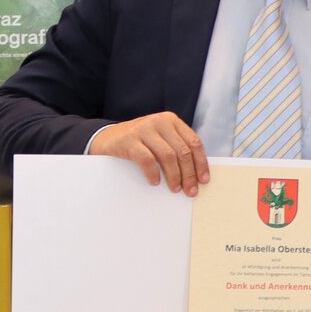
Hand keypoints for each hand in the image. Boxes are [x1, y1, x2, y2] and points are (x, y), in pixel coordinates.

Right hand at [88, 112, 208, 194]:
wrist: (107, 138)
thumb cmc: (139, 142)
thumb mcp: (160, 139)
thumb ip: (176, 147)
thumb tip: (196, 173)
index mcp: (172, 121)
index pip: (194, 143)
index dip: (201, 163)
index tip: (203, 180)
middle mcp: (160, 122)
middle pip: (183, 151)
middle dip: (189, 174)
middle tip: (190, 190)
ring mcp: (144, 129)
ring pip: (168, 156)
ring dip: (174, 176)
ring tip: (175, 188)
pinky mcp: (129, 140)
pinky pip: (147, 160)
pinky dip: (154, 173)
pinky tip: (155, 182)